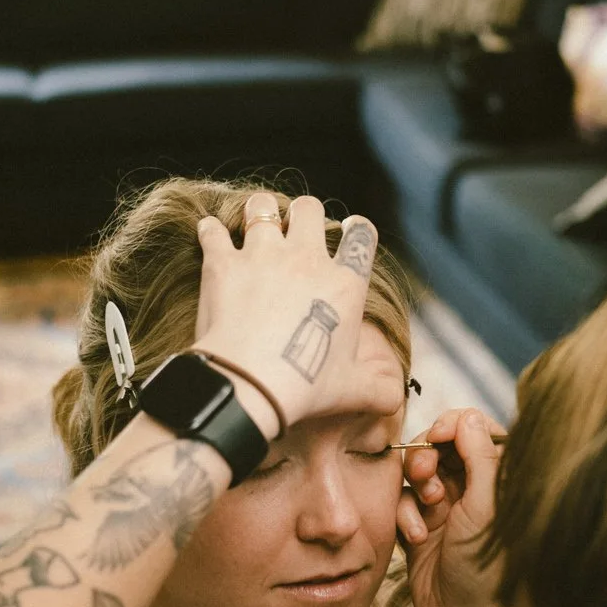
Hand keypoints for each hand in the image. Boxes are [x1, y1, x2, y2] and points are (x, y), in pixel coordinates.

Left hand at [192, 193, 397, 435]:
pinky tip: (211, 233)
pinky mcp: (223, 263)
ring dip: (259, 210)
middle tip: (295, 230)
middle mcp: (306, 259)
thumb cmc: (304, 387)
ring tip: (254, 221)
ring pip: (261, 206)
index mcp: (343, 284)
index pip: (361, 237)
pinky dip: (211, 231)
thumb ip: (380, 390)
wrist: (249, 384)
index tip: (349, 229)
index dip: (357, 229)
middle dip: (303, 213)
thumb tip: (396, 400)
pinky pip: (213, 231)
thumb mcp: (353, 391)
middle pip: (309, 208)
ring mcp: (262, 255)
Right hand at [398, 408, 515, 606]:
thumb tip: (469, 416)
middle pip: (442, 445)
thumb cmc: (488, 569)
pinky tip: (417, 536)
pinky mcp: (421, 527)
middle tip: (425, 472)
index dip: (455, 425)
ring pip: (419, 471)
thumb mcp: (487, 507)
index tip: (440, 433)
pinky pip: (403, 502)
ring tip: (426, 505)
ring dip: (417, 483)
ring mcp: (446, 508)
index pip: (477, 431)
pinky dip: (406, 514)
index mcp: (500, 479)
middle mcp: (474, 489)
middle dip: (428, 454)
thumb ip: (480, 457)